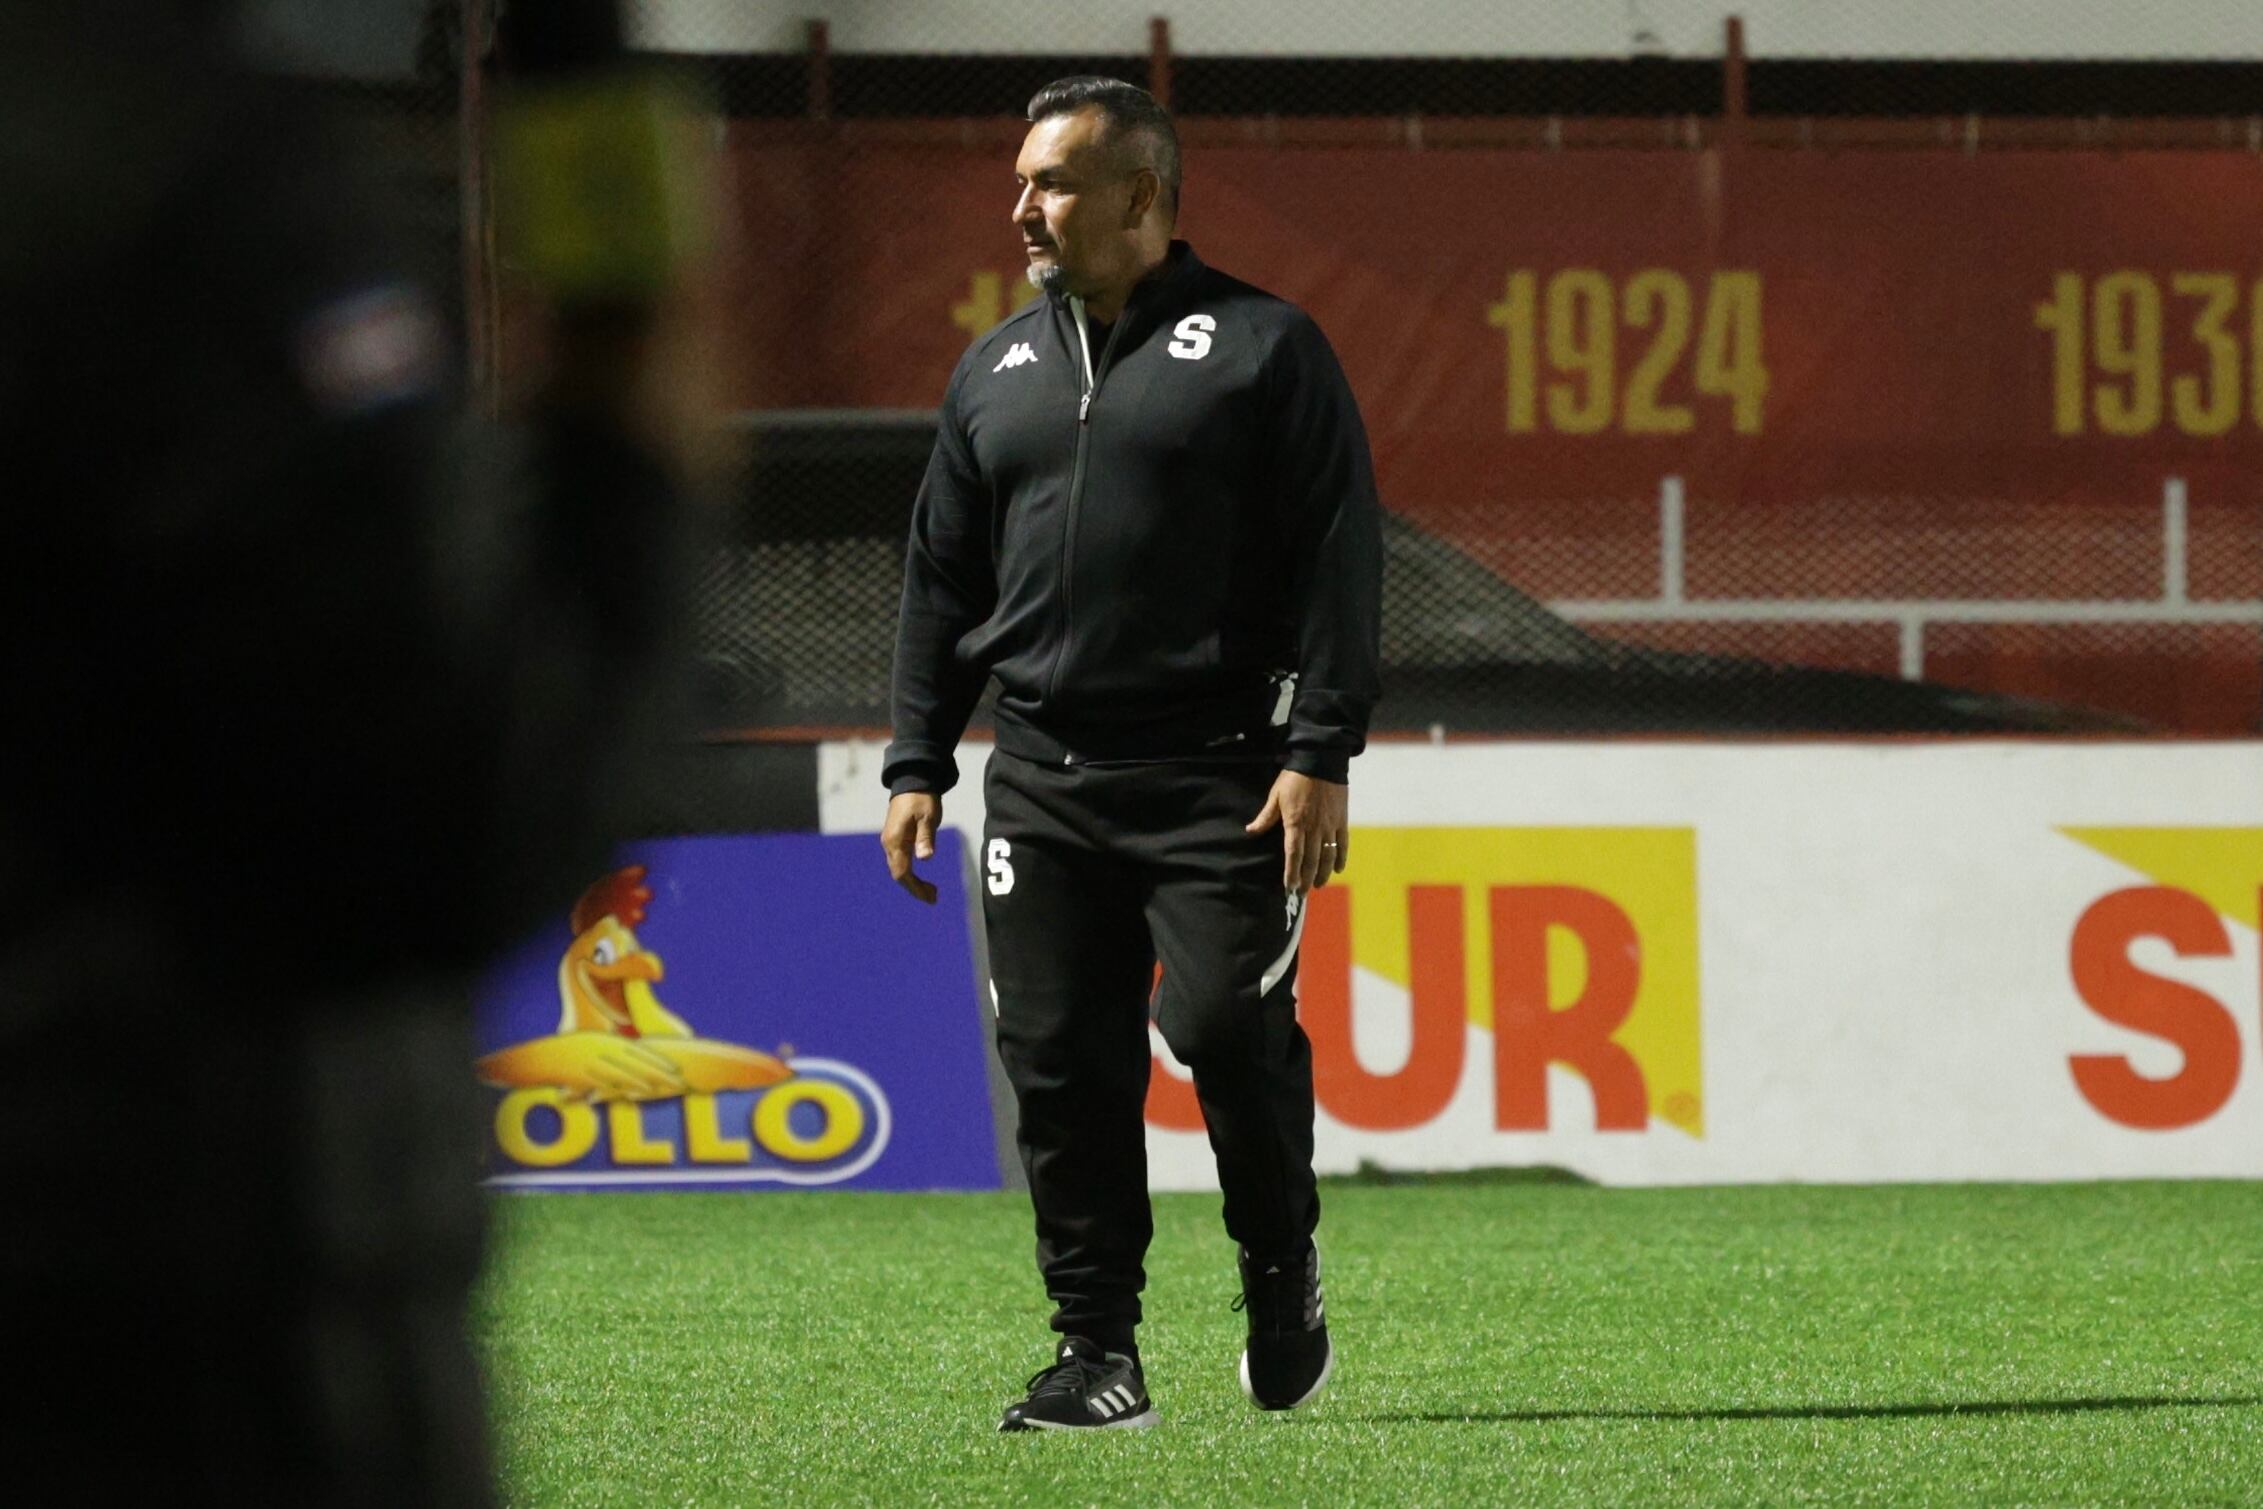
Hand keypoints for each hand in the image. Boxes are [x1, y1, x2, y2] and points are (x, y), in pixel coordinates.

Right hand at [881, 791, 941, 903]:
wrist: (912, 781)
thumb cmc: (922, 798)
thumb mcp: (928, 816)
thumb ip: (926, 837)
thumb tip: (926, 858)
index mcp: (895, 840)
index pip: (902, 872)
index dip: (915, 887)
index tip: (930, 897)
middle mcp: (889, 844)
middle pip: (899, 874)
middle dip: (915, 888)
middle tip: (934, 898)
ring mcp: (891, 841)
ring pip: (899, 869)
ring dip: (913, 882)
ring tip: (931, 892)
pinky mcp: (896, 839)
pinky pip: (901, 862)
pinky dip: (911, 873)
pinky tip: (921, 878)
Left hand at [1245, 770, 1349, 894]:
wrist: (1322, 761)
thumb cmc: (1295, 778)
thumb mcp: (1276, 795)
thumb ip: (1266, 816)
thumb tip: (1251, 830)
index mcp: (1295, 824)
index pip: (1293, 855)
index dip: (1291, 873)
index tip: (1288, 888)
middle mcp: (1314, 829)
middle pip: (1310, 861)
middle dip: (1305, 879)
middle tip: (1301, 893)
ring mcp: (1330, 826)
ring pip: (1327, 856)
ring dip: (1323, 873)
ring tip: (1318, 886)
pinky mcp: (1341, 820)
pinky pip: (1342, 844)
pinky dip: (1340, 858)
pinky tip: (1337, 869)